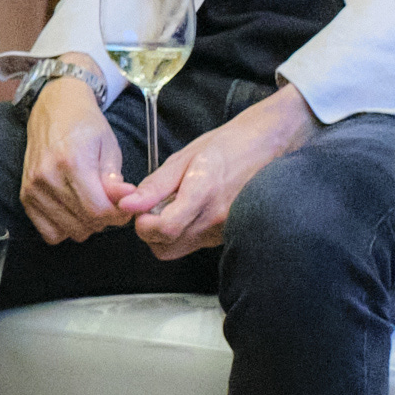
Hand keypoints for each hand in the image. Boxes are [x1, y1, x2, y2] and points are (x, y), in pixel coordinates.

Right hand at [18, 72, 133, 242]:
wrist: (54, 111)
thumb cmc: (86, 127)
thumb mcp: (109, 148)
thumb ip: (115, 180)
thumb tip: (127, 203)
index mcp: (72, 162)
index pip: (97, 210)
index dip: (117, 216)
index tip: (123, 209)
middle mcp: (47, 177)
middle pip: (84, 223)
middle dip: (104, 220)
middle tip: (109, 204)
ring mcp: (33, 188)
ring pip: (68, 231)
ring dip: (86, 225)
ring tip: (92, 206)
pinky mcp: (25, 196)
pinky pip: (49, 232)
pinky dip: (65, 229)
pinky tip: (73, 212)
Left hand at [122, 82, 319, 256]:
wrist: (267, 146)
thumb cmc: (226, 146)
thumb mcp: (183, 158)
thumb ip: (154, 186)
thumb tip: (127, 205)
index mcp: (203, 193)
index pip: (164, 229)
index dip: (142, 224)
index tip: (139, 209)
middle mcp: (216, 217)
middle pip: (165, 248)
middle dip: (150, 233)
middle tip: (153, 208)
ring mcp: (224, 229)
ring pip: (179, 248)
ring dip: (167, 232)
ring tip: (176, 204)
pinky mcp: (227, 234)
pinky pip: (195, 243)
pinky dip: (185, 231)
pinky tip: (191, 209)